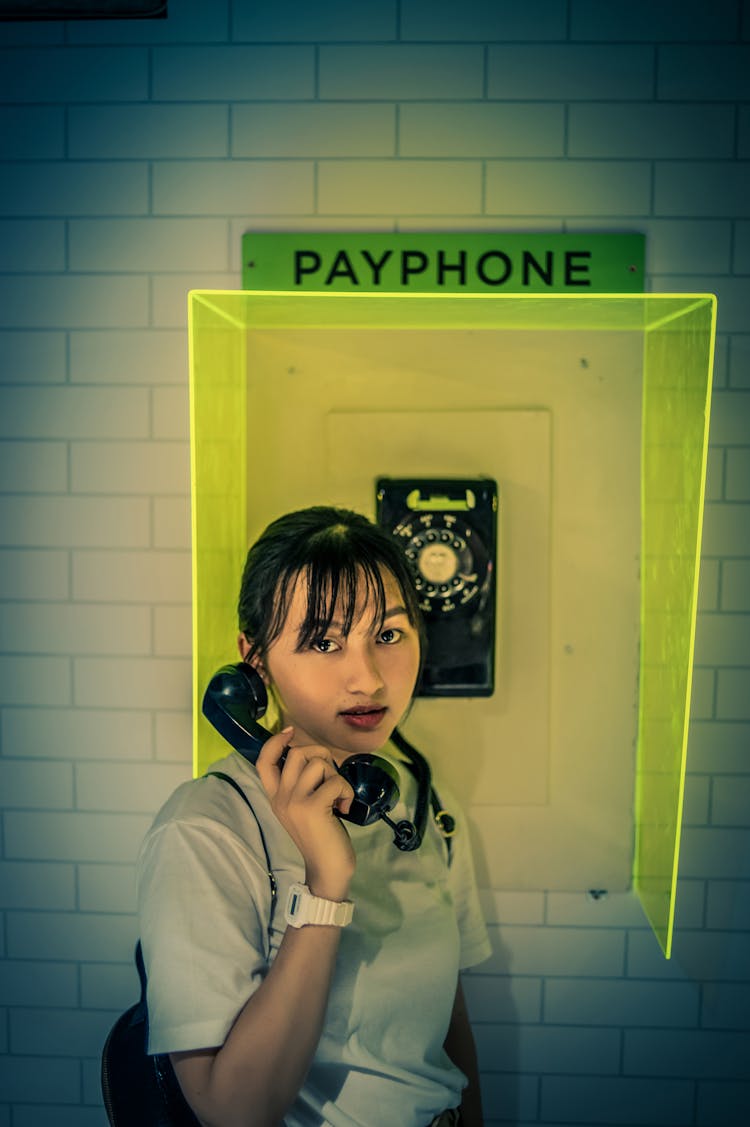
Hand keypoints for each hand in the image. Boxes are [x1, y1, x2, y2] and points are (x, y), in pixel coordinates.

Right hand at [256, 728, 355, 900]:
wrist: (327, 869)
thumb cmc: (320, 836)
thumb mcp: (302, 808)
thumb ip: (300, 784)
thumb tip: (313, 754)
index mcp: (276, 797)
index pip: (263, 762)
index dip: (275, 741)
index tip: (291, 732)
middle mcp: (281, 798)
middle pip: (298, 753)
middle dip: (322, 756)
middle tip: (331, 777)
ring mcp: (295, 802)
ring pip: (318, 763)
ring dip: (336, 776)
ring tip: (338, 796)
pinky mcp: (312, 807)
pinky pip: (336, 781)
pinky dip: (347, 792)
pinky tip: (345, 809)